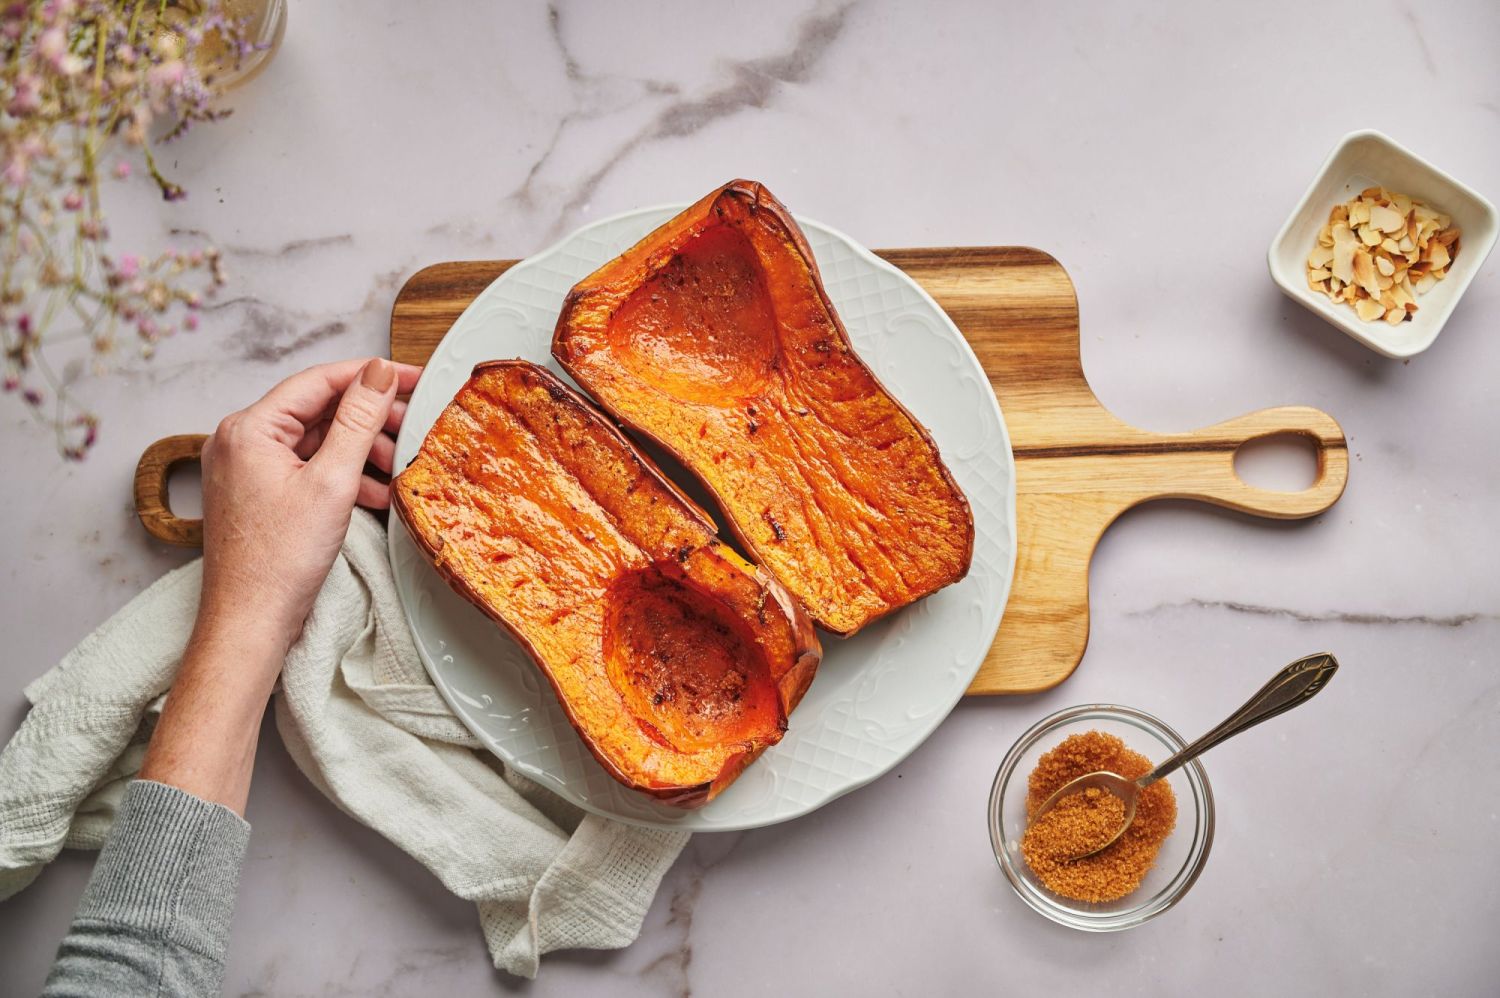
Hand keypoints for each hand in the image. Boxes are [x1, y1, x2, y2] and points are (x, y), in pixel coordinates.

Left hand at [195, 358, 422, 654]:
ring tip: (395, 468)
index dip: (371, 377)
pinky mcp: (256, 493)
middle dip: (369, 420)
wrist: (249, 622)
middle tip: (411, 428)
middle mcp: (240, 441)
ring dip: (359, 450)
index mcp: (249, 428)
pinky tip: (372, 492)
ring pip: (315, 440)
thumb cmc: (278, 562)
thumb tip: (378, 374)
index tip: (412, 378)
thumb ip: (358, 421)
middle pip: (317, 410)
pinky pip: (306, 467)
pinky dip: (341, 474)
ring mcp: (245, 468)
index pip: (319, 381)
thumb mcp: (332, 482)